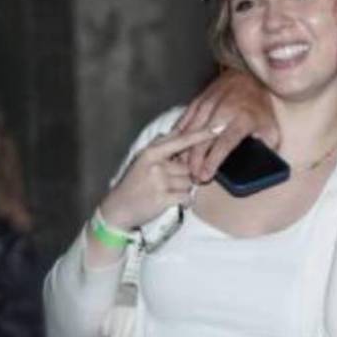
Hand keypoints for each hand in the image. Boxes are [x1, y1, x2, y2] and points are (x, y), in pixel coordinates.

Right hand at [100, 127, 219, 229]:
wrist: (118, 209)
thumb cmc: (133, 184)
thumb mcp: (142, 160)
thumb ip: (161, 147)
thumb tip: (180, 132)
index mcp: (151, 152)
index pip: (182, 140)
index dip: (202, 134)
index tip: (218, 128)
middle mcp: (156, 164)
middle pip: (189, 166)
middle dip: (185, 175)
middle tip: (169, 183)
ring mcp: (160, 181)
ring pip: (190, 182)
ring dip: (184, 189)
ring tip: (168, 193)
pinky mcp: (163, 198)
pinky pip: (187, 197)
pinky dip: (185, 202)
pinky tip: (174, 202)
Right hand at [175, 69, 279, 181]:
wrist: (249, 76)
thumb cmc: (259, 107)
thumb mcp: (271, 128)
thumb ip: (267, 148)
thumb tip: (261, 167)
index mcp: (242, 120)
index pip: (224, 144)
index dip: (212, 161)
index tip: (205, 175)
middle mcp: (222, 112)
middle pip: (202, 141)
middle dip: (195, 162)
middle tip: (194, 177)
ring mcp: (207, 105)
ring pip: (190, 132)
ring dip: (185, 152)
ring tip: (185, 167)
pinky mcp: (198, 102)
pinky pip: (184, 122)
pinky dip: (179, 137)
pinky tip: (177, 149)